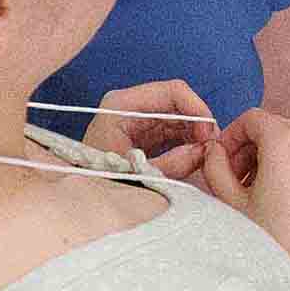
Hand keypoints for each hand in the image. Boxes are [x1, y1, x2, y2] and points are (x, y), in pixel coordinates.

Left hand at [80, 79, 215, 180]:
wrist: (77, 199)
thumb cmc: (97, 180)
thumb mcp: (135, 172)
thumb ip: (172, 162)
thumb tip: (204, 151)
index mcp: (122, 104)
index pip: (172, 91)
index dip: (197, 108)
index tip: (209, 133)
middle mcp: (130, 105)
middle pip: (178, 103)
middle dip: (199, 123)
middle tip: (212, 148)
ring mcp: (136, 118)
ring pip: (178, 117)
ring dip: (195, 133)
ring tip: (206, 154)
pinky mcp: (141, 133)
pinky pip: (172, 130)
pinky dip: (186, 141)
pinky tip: (195, 155)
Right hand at [200, 109, 289, 289]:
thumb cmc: (277, 246)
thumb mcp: (231, 202)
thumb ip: (215, 167)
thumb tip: (215, 152)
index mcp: (287, 142)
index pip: (253, 118)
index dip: (232, 136)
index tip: (223, 158)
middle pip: (277, 128)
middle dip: (252, 149)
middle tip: (236, 180)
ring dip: (275, 160)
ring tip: (260, 196)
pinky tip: (286, 205)